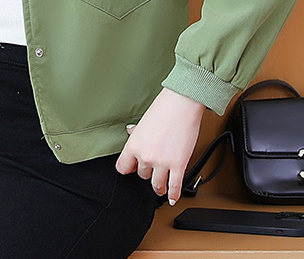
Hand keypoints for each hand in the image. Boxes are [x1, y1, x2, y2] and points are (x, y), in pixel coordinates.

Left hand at [115, 87, 204, 203]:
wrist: (181, 105)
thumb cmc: (163, 109)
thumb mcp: (143, 122)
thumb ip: (136, 132)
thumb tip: (130, 131)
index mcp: (134, 145)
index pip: (123, 167)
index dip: (127, 169)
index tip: (131, 171)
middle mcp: (145, 156)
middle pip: (142, 175)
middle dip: (147, 173)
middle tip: (152, 169)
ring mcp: (162, 163)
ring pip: (157, 185)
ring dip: (159, 188)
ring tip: (161, 188)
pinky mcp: (178, 166)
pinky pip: (174, 187)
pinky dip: (174, 195)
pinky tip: (173, 198)